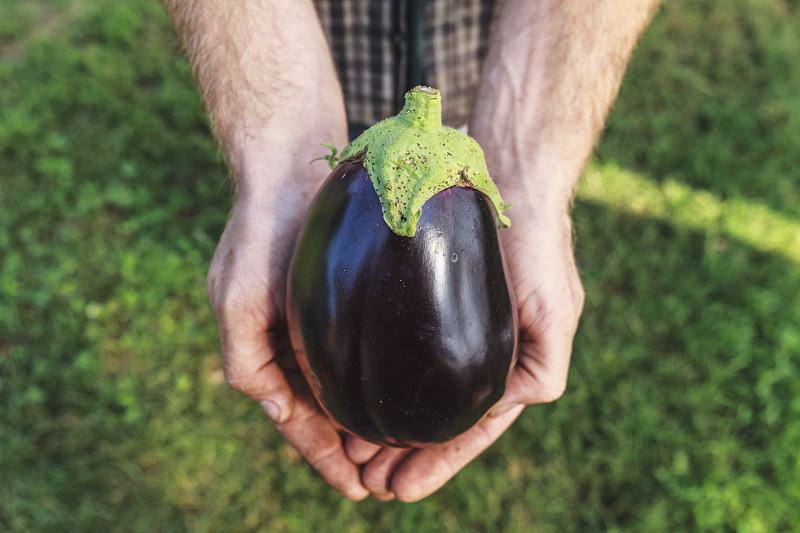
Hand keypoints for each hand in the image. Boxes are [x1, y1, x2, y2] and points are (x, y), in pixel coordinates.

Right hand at [206, 155, 369, 500]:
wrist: (288, 160)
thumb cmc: (262, 226)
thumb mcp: (240, 295)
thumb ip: (246, 358)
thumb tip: (274, 410)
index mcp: (256, 347)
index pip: (292, 418)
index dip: (322, 456)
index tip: (357, 489)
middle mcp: (283, 338)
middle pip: (315, 409)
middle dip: (342, 445)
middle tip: (380, 479)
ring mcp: (307, 317)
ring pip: (335, 385)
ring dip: (357, 418)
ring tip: (391, 449)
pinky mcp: (333, 294)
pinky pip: (351, 349)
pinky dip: (366, 377)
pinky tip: (392, 389)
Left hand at [344, 204, 584, 501]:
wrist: (510, 173)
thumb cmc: (534, 240)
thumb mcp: (555, 307)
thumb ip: (545, 363)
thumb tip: (519, 404)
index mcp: (508, 365)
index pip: (468, 429)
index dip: (437, 464)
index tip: (398, 491)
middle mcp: (475, 350)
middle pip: (434, 418)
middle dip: (402, 454)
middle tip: (366, 482)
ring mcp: (447, 327)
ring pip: (410, 390)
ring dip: (384, 424)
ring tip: (350, 453)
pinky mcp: (420, 300)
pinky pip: (396, 351)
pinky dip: (378, 379)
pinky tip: (351, 395)